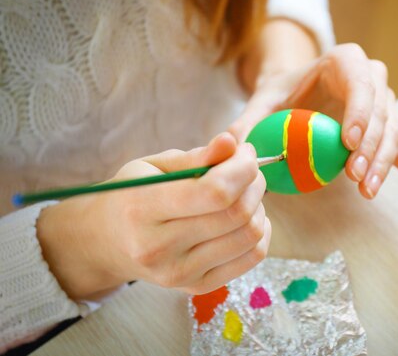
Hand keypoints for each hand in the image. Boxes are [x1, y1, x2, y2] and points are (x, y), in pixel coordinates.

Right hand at [36, 133, 270, 299]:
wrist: (105, 243)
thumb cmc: (132, 195)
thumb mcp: (153, 166)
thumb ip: (196, 157)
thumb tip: (232, 143)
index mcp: (142, 209)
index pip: (214, 193)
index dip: (242, 168)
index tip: (246, 152)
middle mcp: (159, 248)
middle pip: (237, 215)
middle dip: (254, 183)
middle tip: (248, 169)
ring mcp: (179, 273)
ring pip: (250, 237)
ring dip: (259, 206)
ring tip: (245, 192)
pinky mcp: (197, 286)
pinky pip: (252, 257)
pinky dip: (261, 232)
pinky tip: (245, 217)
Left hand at [230, 43, 397, 202]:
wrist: (296, 93)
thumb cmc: (280, 92)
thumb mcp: (261, 100)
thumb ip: (247, 121)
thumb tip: (230, 148)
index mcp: (345, 61)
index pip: (361, 82)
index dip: (361, 111)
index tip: (349, 143)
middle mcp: (371, 79)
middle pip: (381, 111)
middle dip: (372, 145)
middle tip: (355, 176)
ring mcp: (383, 105)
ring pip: (393, 133)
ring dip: (384, 163)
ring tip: (368, 191)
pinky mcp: (386, 130)